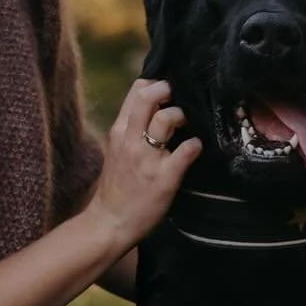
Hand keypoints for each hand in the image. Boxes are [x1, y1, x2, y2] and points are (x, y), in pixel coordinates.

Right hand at [88, 79, 201, 252]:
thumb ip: (132, 128)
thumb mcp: (117, 149)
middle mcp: (131, 140)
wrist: (109, 221)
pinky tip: (196, 148)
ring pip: (166, 118)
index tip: (169, 91)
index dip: (156, 84)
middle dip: (168, 90)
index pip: (136, 90)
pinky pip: (186, 151)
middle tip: (180, 98)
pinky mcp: (164, 177)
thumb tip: (154, 107)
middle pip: (148, 96)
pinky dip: (195, 145)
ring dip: (182, 115)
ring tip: (188, 124)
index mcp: (119, 131)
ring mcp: (147, 158)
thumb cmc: (117, 186)